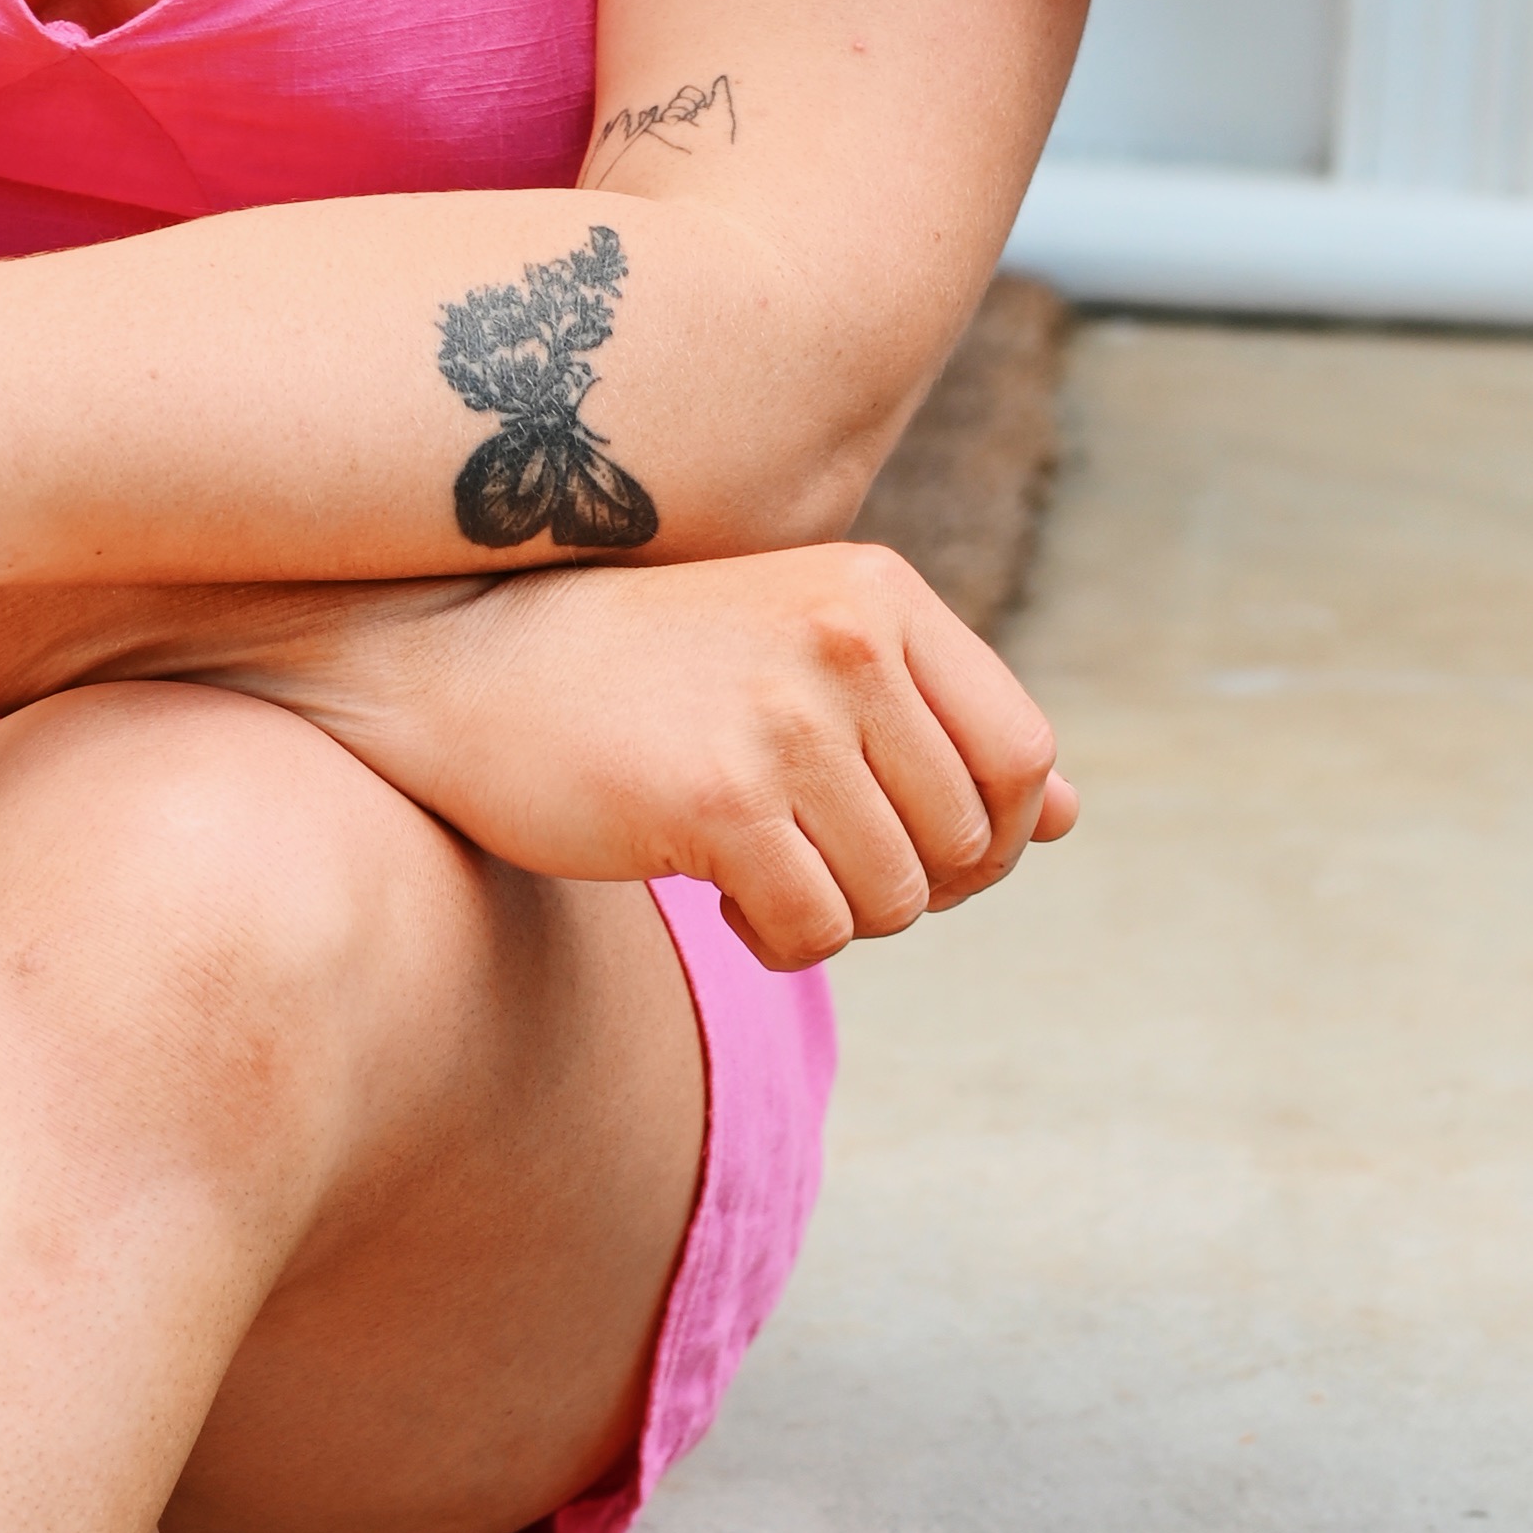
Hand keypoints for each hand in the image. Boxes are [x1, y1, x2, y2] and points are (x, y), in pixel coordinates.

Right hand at [287, 545, 1072, 970]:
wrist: (460, 663)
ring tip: (756, 866)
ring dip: (834, 915)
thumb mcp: (802, 659)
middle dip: (909, 889)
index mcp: (877, 590)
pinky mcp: (718, 798)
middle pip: (968, 843)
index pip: (1023, 752)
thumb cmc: (643, 666)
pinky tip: (714, 891)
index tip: (920, 851)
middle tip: (819, 868)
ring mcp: (783, 717)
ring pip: (896, 899)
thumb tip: (1072, 818)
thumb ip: (935, 723)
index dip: (994, 834)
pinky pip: (815, 933)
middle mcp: (845, 640)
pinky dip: (775, 941)